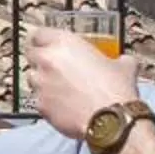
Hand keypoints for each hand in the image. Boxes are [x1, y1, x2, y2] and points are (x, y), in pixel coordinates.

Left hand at [26, 26, 142, 141]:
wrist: (110, 120)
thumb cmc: (115, 89)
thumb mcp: (123, 65)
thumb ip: (117, 58)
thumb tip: (123, 61)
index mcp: (64, 43)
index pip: (38, 33)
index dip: (42, 38)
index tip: (47, 43)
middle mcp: (47, 61)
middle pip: (31, 54)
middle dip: (40, 59)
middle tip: (54, 65)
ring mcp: (40, 84)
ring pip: (32, 78)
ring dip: (42, 81)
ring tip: (60, 88)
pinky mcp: (40, 106)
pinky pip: (39, 100)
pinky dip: (48, 102)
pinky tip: (63, 106)